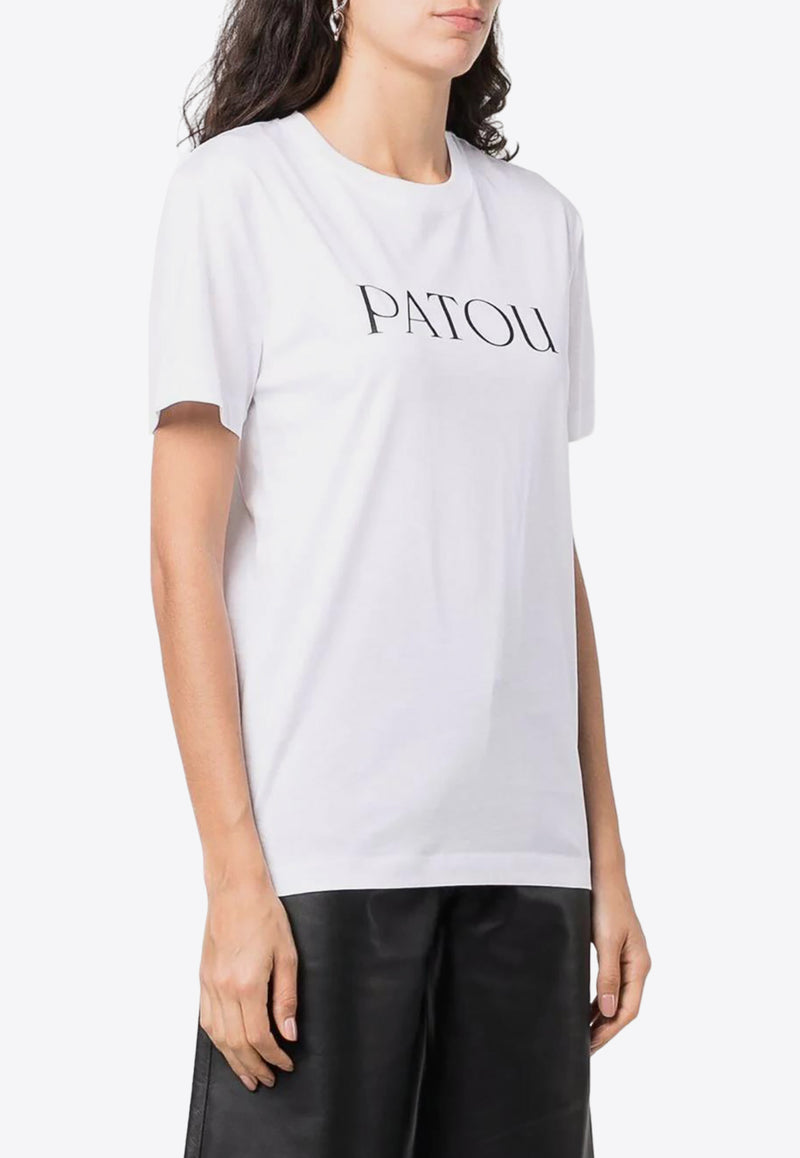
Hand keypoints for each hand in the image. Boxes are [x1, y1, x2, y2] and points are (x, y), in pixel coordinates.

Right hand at [199, 873, 298, 1090]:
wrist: (235, 890)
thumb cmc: (264, 915)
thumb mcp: (287, 954)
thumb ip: (287, 997)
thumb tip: (289, 1032)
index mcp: (248, 984)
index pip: (259, 1035)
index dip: (273, 1056)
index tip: (286, 1064)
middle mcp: (224, 989)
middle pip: (236, 1043)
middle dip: (253, 1066)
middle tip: (268, 1080)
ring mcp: (209, 984)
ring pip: (218, 1036)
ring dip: (233, 1060)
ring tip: (247, 1075)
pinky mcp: (203, 978)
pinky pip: (206, 1019)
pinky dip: (217, 1040)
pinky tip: (227, 1047)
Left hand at [590, 868, 650, 1053]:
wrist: (603, 875)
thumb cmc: (606, 903)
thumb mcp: (605, 941)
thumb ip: (607, 976)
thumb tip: (607, 1011)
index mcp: (639, 965)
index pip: (628, 1009)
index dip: (610, 1030)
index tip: (592, 1045)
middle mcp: (636, 965)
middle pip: (623, 1007)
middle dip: (605, 1029)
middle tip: (585, 1047)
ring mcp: (627, 959)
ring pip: (616, 997)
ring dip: (601, 1016)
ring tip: (583, 1034)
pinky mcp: (615, 951)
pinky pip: (610, 984)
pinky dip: (599, 1000)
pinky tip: (586, 1008)